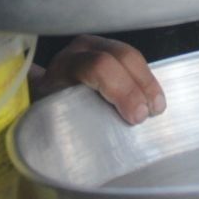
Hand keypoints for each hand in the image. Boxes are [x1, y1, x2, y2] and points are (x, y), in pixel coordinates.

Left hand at [30, 35, 164, 124]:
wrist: (42, 96)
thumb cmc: (49, 113)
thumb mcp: (53, 121)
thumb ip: (73, 128)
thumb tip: (98, 152)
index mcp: (64, 67)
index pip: (97, 67)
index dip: (122, 90)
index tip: (136, 117)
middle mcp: (81, 50)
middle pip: (121, 56)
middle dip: (141, 85)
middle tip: (150, 114)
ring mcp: (97, 46)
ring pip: (131, 56)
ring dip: (148, 83)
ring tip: (156, 109)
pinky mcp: (110, 51)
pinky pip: (134, 61)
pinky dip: (146, 81)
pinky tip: (152, 99)